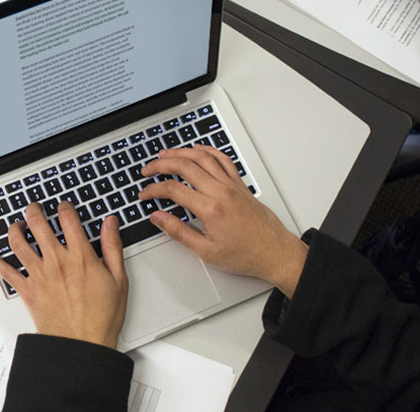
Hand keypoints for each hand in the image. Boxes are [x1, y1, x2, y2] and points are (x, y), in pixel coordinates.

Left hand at [0, 201, 128, 348]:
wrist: (82, 343)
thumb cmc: (101, 317)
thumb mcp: (118, 279)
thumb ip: (112, 247)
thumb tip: (110, 224)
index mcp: (80, 256)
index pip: (68, 219)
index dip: (64, 207)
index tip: (63, 206)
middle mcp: (57, 261)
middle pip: (38, 224)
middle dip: (34, 211)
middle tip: (34, 208)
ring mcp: (39, 275)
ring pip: (18, 243)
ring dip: (14, 229)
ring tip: (16, 224)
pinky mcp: (27, 290)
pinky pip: (5, 271)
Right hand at [138, 146, 307, 297]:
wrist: (274, 252)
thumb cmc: (246, 254)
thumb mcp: (206, 250)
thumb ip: (178, 232)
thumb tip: (158, 218)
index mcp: (211, 209)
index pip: (173, 190)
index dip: (153, 190)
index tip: (145, 194)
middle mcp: (221, 191)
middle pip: (185, 166)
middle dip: (161, 164)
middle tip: (147, 170)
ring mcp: (232, 185)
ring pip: (203, 157)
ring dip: (181, 152)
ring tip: (165, 154)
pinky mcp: (240, 185)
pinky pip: (222, 159)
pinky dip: (207, 151)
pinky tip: (197, 150)